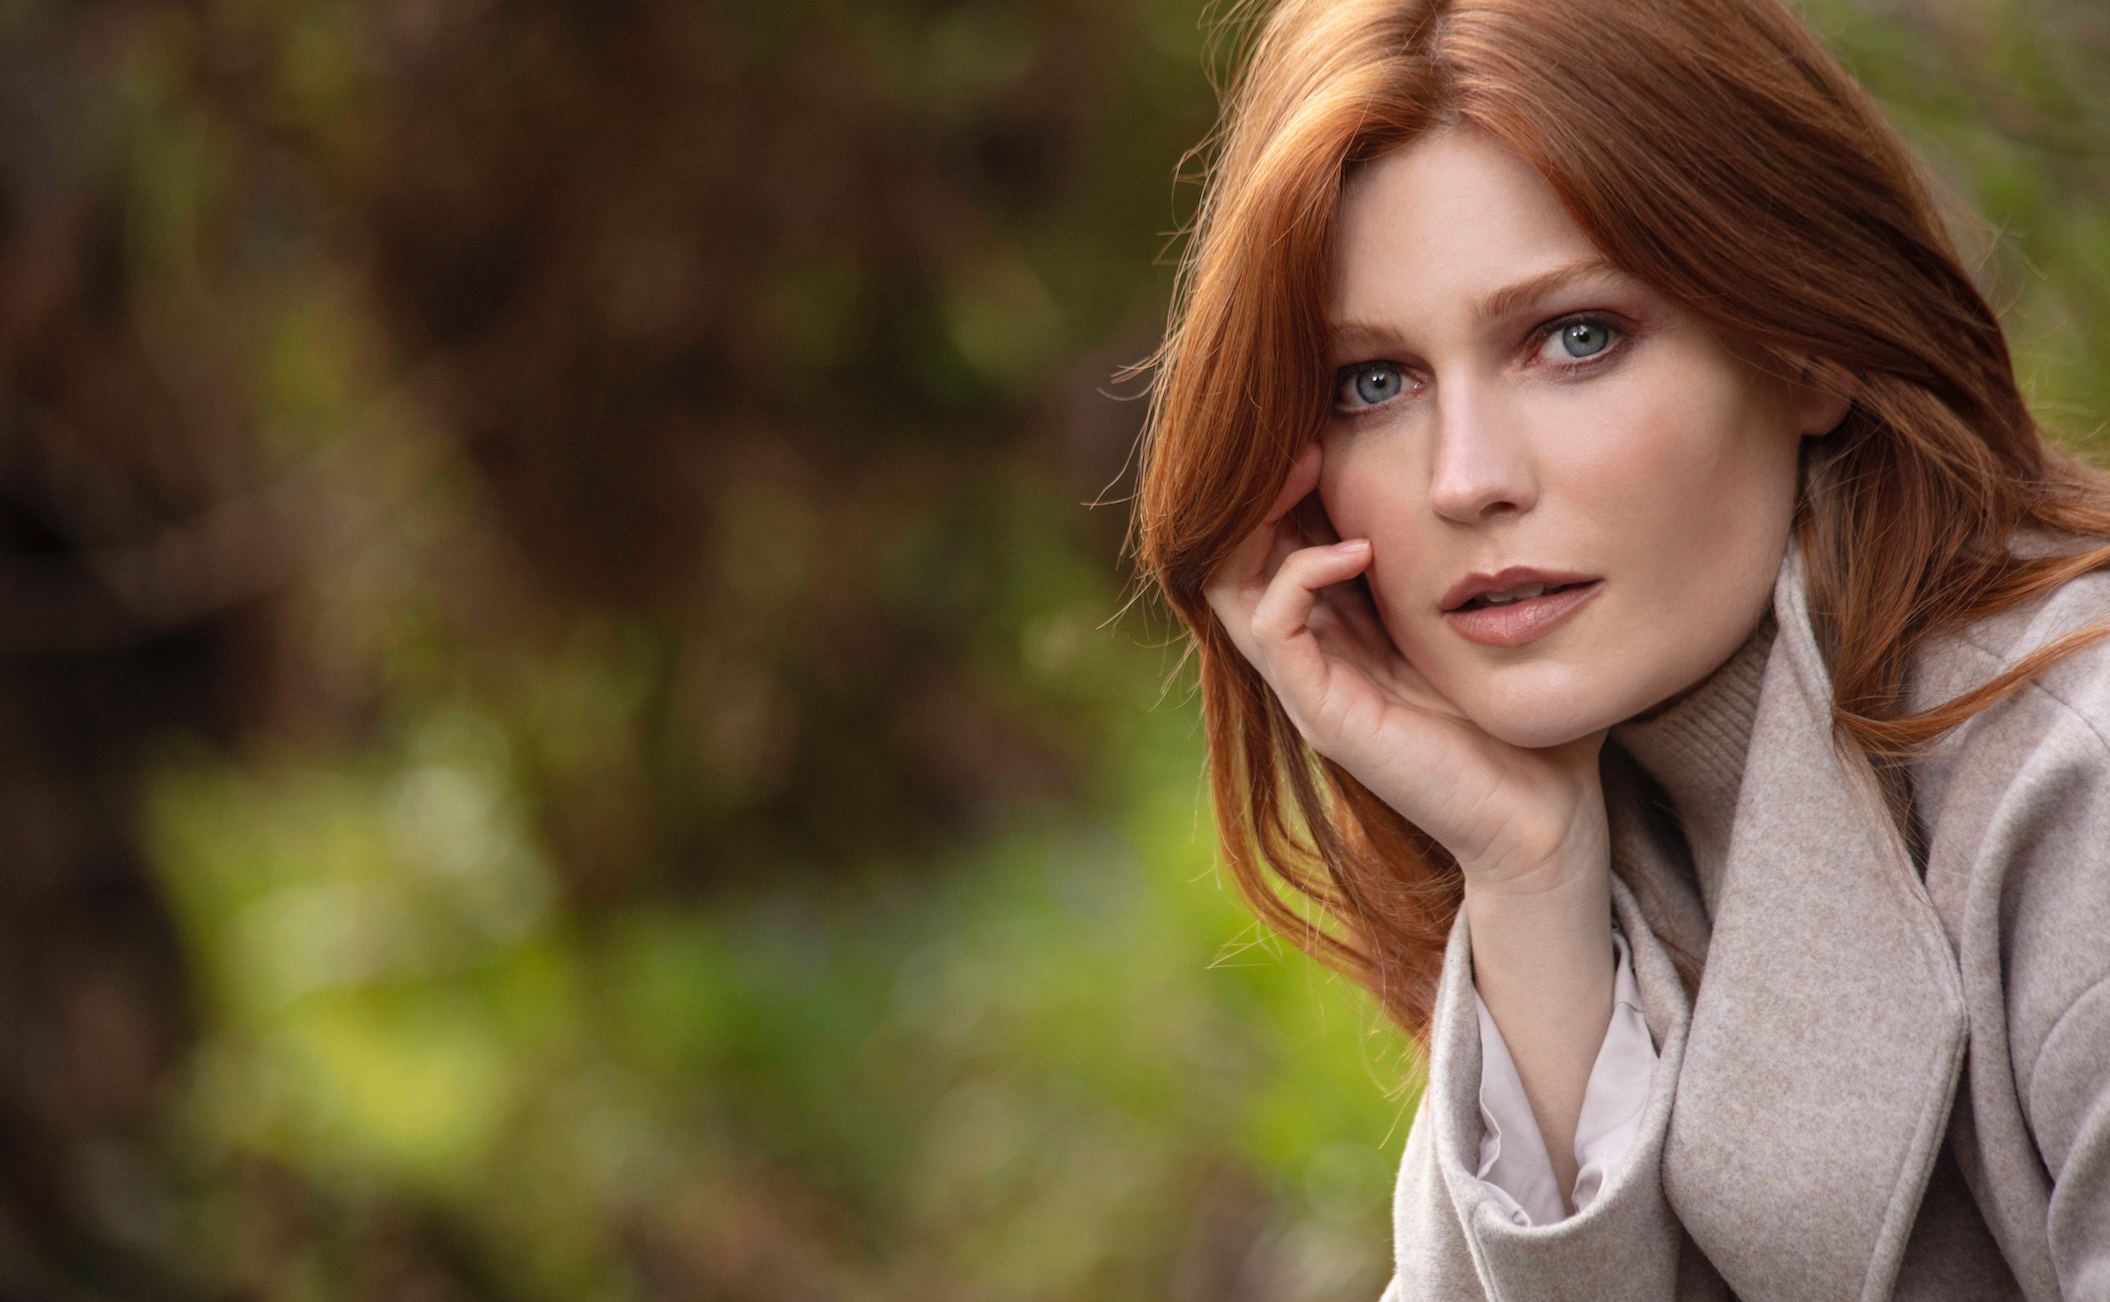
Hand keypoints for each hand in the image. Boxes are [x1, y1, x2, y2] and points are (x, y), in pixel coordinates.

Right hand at [1201, 442, 1604, 892]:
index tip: (1328, 418)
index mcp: (1342, 626)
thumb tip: (1506, 478)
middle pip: (1234, 548)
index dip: (1286, 475)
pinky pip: (1270, 627)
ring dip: (1259, 515)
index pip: (1276, 534)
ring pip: (1228, 581)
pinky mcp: (1321, 712)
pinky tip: (1355, 548)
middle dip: (1259, 482)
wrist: (1544, 822)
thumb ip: (1478, 559)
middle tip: (1306, 429)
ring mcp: (1308, 683)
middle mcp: (1311, 651)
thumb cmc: (1528, 720)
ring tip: (1309, 465)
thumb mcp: (1491, 616)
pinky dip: (1297, 575)